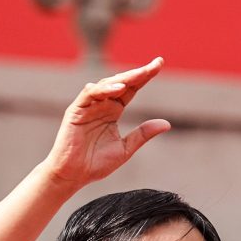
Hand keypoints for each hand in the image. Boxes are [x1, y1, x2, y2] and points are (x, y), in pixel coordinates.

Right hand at [42, 57, 170, 188]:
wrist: (74, 175)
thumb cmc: (96, 163)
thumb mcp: (125, 148)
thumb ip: (143, 134)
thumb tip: (167, 124)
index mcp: (113, 111)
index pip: (131, 89)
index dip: (145, 77)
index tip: (159, 65)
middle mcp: (102, 105)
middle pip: (122, 83)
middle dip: (139, 73)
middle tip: (156, 64)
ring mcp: (88, 106)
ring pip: (106, 85)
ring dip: (124, 78)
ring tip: (141, 74)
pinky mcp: (76, 110)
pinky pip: (90, 94)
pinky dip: (104, 90)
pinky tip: (119, 88)